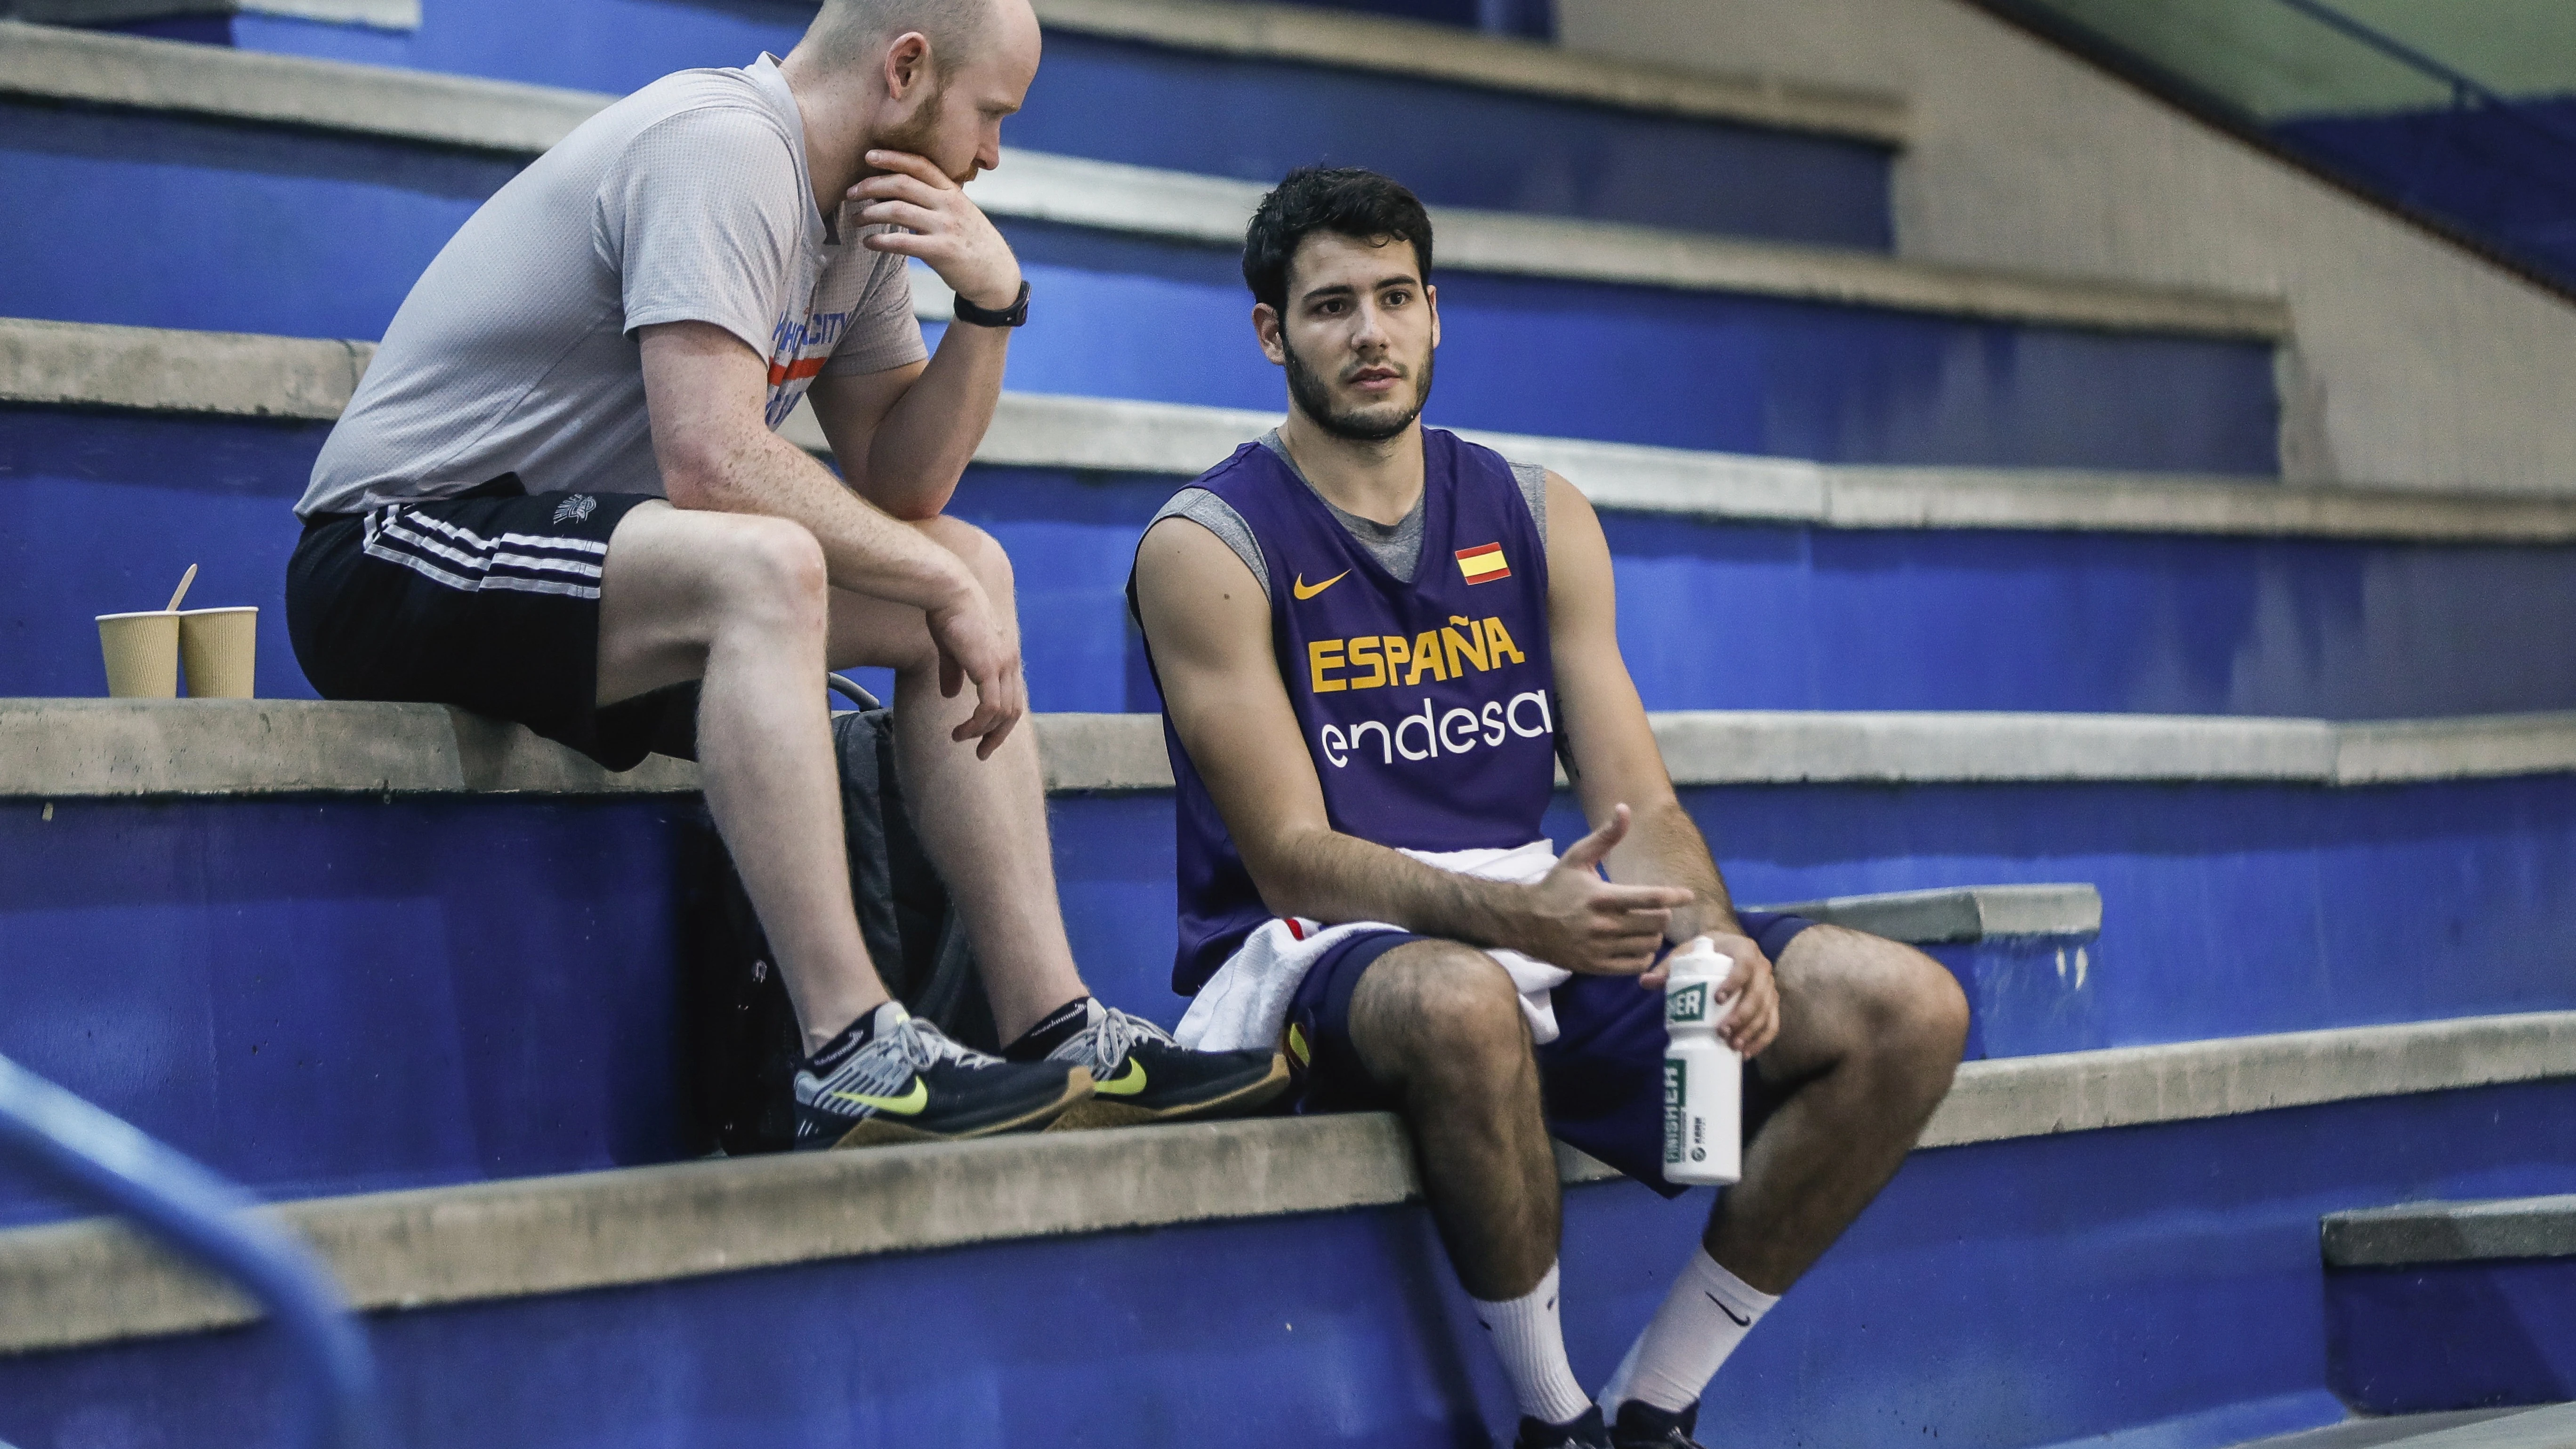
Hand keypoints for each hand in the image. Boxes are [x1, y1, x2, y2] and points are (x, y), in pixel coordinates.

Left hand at [849, 150, 1022, 313]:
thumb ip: (934, 199)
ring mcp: (946, 227)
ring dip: (870, 213)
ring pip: (898, 210)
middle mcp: (949, 205)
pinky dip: (880, 241)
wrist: (997, 276)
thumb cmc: (973, 243)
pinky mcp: (942, 252)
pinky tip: (868, 242)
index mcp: (953, 192)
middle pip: (902, 184)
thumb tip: (894, 190)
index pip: (920, 164)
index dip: (892, 157)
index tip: (868, 156)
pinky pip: (903, 243)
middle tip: (851, 192)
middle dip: (871, 185)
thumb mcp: (960, 213)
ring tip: (856, 218)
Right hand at [922, 578, 1025, 758]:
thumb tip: (949, 694)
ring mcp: (1003, 665)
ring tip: (960, 738)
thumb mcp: (953, 648)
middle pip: (1014, 711)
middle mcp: (1011, 663)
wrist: (948, 591)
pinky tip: (962, 730)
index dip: (1001, 721)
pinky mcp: (989, 666)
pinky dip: (978, 724)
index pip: (1013, 697)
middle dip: (997, 735)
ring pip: (1003, 713)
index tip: (985, 736)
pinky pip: (990, 708)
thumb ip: (954, 672)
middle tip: (981, 752)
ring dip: (982, 732)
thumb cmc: (948, 613)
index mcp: (1006, 657)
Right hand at [1515, 804, 1694, 975]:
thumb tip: (1625, 809)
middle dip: (1663, 914)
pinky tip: (1637, 944)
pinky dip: (1643, 956)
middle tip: (1657, 910)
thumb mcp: (1577, 857)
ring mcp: (1599, 948)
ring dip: (1653, 935)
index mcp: (1602, 896)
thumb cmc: (1556, 887)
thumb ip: (1606, 835)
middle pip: (1656, 923)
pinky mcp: (1595, 966)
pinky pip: (1635, 966)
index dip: (1675, 896)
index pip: (1651, 897)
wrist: (1525, 921)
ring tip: (1646, 926)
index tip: (1688, 896)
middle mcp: (1602, 924)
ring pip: (1648, 945)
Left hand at [1658, 931, 1778, 1056]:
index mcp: (1743, 949)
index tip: (1718, 999)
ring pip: (1766, 1011)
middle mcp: (1762, 966)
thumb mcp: (1684, 954)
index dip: (1735, 982)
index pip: (1745, 964)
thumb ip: (1667, 967)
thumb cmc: (1702, 953)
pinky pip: (1772, 1023)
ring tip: (1732, 1046)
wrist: (1723, 951)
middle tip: (1722, 1032)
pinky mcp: (1771, 1004)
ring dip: (1752, 1031)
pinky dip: (1762, 1040)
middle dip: (1742, 1016)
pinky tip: (1747, 1053)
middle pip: (1759, 993)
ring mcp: (1769, 986)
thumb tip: (1644, 981)